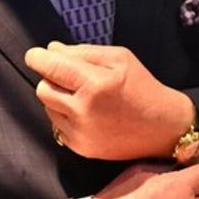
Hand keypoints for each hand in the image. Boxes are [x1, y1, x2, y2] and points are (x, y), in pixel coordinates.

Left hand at [26, 41, 193, 160]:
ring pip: (48, 107)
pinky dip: (66, 117)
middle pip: (43, 88)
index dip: (38, 58)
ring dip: (59, 99)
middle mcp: (84, 110)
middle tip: (71, 77)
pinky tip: (88, 114)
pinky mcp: (81, 148)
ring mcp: (81, 132)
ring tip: (84, 97)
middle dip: (51, 79)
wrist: (163, 127)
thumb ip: (83, 52)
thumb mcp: (120, 58)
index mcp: (95, 84)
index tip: (35, 55)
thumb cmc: (142, 87)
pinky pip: (57, 126)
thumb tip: (51, 50)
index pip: (50, 66)